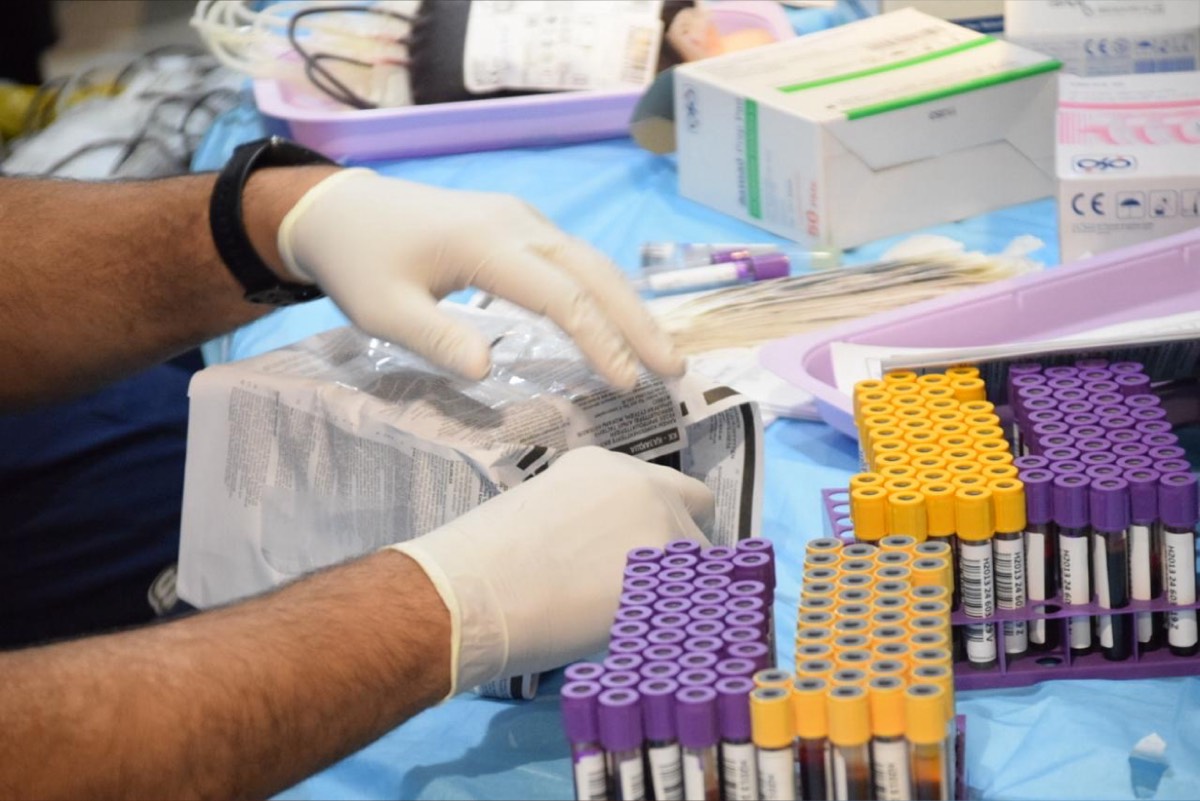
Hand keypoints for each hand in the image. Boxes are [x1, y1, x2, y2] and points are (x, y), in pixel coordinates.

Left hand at [276, 169, 684, 388]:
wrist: (340, 209)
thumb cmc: (359, 263)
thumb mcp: (381, 308)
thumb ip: (433, 337)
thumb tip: (486, 371)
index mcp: (485, 242)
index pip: (560, 295)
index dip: (599, 340)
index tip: (625, 383)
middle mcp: (517, 222)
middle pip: (593, 272)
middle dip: (638, 321)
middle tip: (675, 369)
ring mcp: (521, 218)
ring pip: (592, 261)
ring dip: (630, 306)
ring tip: (663, 352)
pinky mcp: (518, 224)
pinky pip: (576, 257)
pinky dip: (606, 291)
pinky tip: (622, 320)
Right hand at [391, 446, 713, 694]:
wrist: (476, 591)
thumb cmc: (486, 561)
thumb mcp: (543, 511)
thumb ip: (587, 519)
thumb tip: (607, 554)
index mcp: (605, 465)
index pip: (658, 486)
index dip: (653, 519)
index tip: (640, 549)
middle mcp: (644, 485)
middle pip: (698, 507)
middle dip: (684, 539)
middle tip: (656, 579)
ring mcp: (664, 525)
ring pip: (703, 558)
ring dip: (683, 582)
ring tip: (644, 616)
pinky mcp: (673, 574)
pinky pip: (700, 598)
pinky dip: (684, 616)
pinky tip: (650, 634)